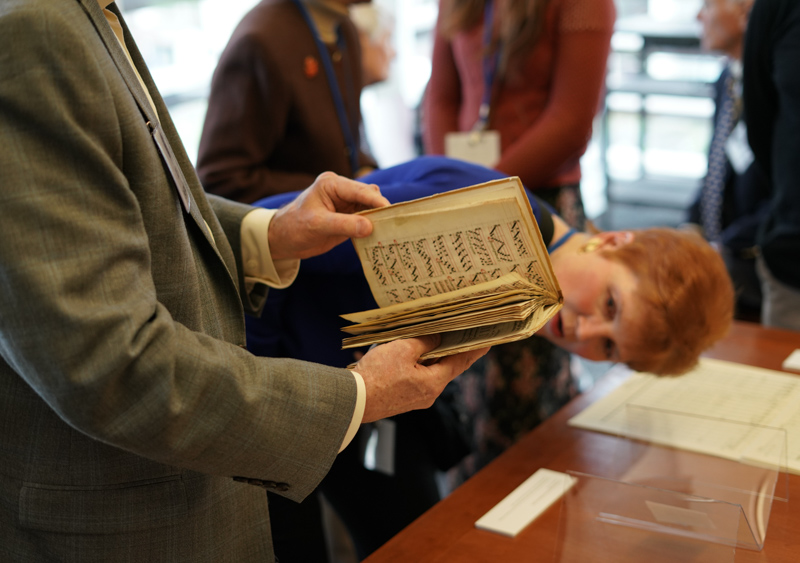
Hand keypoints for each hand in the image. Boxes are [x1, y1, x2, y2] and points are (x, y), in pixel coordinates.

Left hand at [268, 172, 389, 259]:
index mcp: (332, 184)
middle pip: (369, 196)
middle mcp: (341, 191)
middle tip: (393, 223)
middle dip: (380, 208)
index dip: (376, 200)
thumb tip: (370, 227)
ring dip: (379, 218)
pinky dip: (374, 227)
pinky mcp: (349, 217)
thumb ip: (344, 225)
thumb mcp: (317, 225)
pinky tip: (380, 235)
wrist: (283, 240)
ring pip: (371, 208)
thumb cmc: (294, 227)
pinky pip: (367, 220)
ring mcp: (346, 204)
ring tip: (390, 230)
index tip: (390, 211)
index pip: (360, 190)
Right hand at [352, 335, 488, 422]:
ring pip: (431, 373)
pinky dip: (421, 365)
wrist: (353, 400)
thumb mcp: (403, 349)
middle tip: (468, 339)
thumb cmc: (377, 376)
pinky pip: (417, 378)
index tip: (486, 342)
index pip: (460, 363)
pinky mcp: (402, 399)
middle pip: (447, 368)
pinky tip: (415, 355)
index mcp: (433, 383)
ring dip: (435, 358)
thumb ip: (424, 342)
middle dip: (456, 353)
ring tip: (441, 341)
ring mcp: (415, 399)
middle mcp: (428, 394)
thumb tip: (436, 338)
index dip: (473, 350)